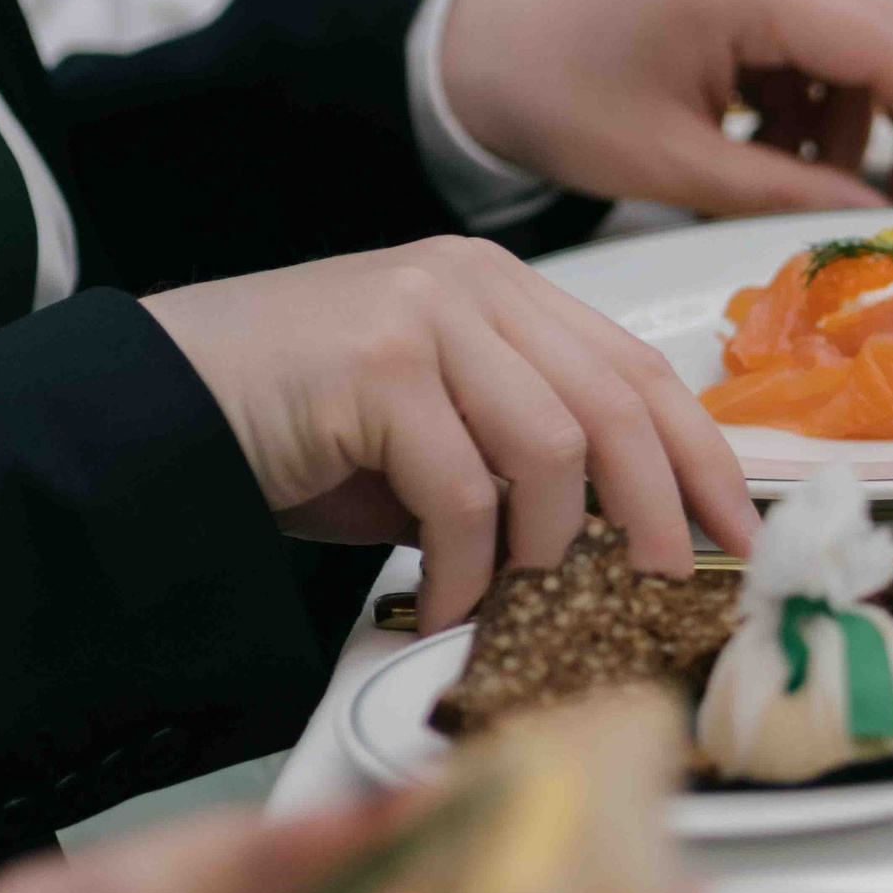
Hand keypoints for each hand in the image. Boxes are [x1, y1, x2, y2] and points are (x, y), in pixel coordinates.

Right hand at [143, 237, 756, 620]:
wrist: (153, 404)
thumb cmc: (291, 429)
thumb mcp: (431, 434)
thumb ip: (520, 461)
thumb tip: (622, 542)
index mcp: (500, 291)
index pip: (639, 367)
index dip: (702, 455)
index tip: (738, 530)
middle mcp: (471, 287)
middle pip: (618, 405)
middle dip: (658, 512)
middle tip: (665, 589)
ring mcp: (424, 316)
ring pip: (554, 448)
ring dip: (549, 550)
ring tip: (523, 605)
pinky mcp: (376, 367)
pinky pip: (464, 491)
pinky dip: (469, 567)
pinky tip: (447, 605)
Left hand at [438, 0, 892, 229]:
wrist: (470, 36)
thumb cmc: (552, 96)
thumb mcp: (671, 165)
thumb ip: (783, 193)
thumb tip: (871, 217)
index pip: (892, 51)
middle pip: (886, 32)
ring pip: (853, 29)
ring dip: (852, 110)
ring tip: (803, 180)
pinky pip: (811, 22)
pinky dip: (812, 87)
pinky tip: (770, 142)